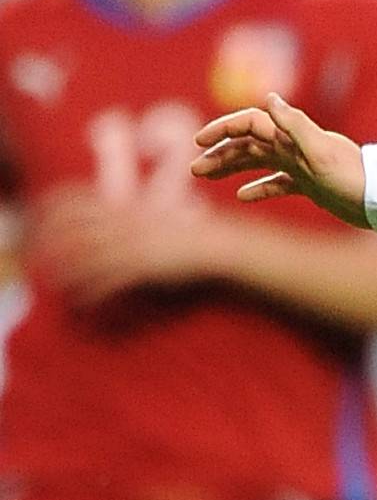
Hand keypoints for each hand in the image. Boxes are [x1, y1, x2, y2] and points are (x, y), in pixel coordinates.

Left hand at [27, 188, 236, 303]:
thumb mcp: (157, 216)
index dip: (47, 207)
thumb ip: (132, 216)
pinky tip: (80, 302)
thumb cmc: (194, 233)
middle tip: (32, 256)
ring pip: (82, 255)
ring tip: (50, 283)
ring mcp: (131, 243)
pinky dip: (89, 292)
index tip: (34, 219)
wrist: (221, 245)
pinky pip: (106, 280)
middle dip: (45, 240)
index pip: (72, 197)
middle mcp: (123, 220)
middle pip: (69, 225)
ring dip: (62, 271)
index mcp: (124, 204)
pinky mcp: (142, 267)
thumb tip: (116, 219)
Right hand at [194, 93, 370, 226]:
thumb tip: (268, 97)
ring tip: (207, 177)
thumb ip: (294, 125)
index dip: (222, 129)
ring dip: (231, 167)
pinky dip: (259, 187)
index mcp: (291, 135)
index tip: (198, 142)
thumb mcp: (321, 151)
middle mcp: (293, 146)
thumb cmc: (354, 176)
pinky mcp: (310, 185)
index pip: (249, 124)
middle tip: (194, 169)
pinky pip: (278, 183)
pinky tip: (243, 197)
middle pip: (248, 144)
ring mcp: (300, 165)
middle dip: (219, 152)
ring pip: (257, 162)